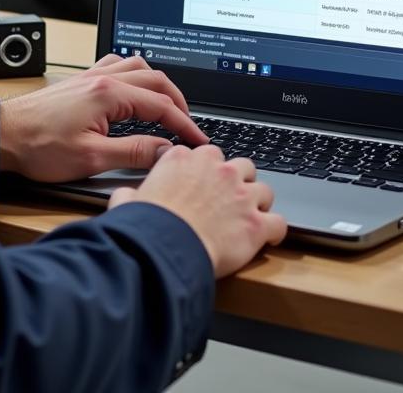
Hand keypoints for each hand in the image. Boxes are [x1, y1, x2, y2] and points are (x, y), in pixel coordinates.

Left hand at [0, 54, 207, 182]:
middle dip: (178, 101)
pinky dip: (133, 76)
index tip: (198, 141)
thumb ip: (134, 151)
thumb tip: (165, 150)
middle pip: (155, 79)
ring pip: (137, 67)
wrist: (3, 135)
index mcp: (108, 94)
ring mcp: (89, 77)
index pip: (161, 105)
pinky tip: (132, 90)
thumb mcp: (92, 158)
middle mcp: (101, 78)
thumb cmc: (39, 147)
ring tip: (167, 107)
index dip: (185, 125)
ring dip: (157, 84)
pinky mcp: (79, 82)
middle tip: (188, 125)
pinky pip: (116, 66)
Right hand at [110, 145, 285, 275]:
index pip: (205, 154)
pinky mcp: (256, 223)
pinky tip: (271, 238)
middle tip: (229, 198)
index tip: (203, 182)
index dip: (205, 170)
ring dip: (259, 202)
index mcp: (185, 159)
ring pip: (264, 189)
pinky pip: (279, 222)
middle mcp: (217, 169)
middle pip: (240, 165)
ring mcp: (240, 195)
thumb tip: (123, 196)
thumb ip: (129, 193)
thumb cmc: (146, 225)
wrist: (165, 247)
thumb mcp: (128, 201)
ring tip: (251, 216)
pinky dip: (276, 231)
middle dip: (238, 180)